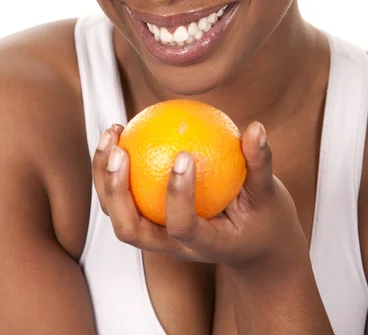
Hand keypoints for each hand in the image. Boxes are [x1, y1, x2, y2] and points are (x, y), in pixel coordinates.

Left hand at [92, 122, 307, 274]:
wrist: (251, 245)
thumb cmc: (263, 220)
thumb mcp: (268, 194)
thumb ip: (261, 163)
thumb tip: (256, 127)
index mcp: (204, 245)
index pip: (183, 226)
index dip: (178, 195)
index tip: (184, 155)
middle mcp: (173, 245)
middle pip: (130, 230)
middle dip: (117, 191)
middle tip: (121, 150)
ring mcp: (157, 235)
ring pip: (117, 214)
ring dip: (105, 175)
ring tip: (113, 132)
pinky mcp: (150, 220)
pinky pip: (126, 195)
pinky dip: (115, 167)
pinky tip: (124, 132)